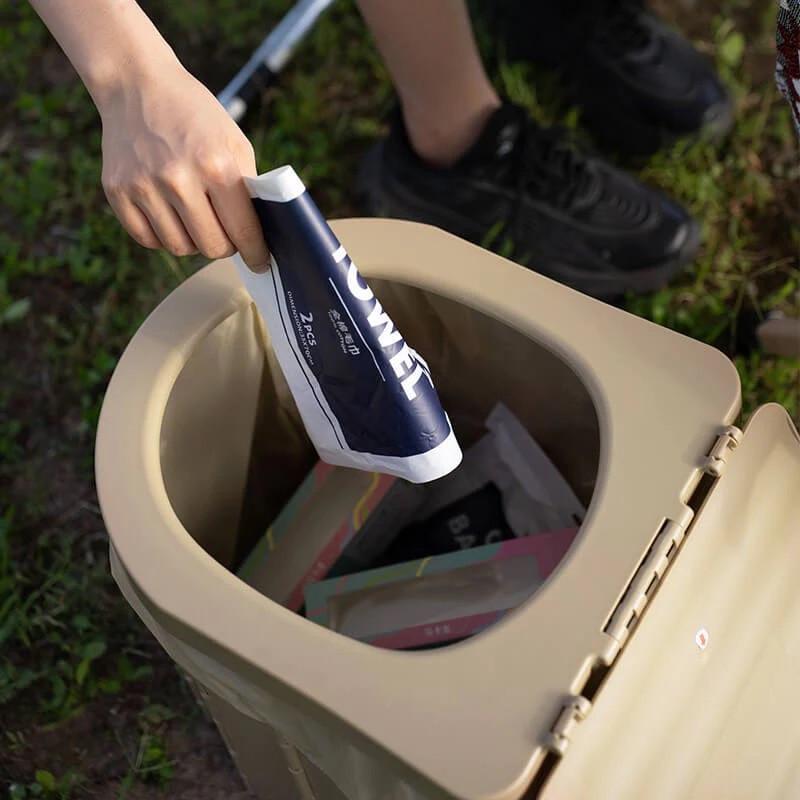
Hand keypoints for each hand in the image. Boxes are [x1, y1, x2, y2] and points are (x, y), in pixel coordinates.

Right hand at [98, 65, 268, 270]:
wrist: (137, 85)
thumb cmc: (195, 117)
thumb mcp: (234, 142)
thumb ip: (248, 189)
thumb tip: (259, 234)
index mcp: (215, 165)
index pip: (242, 231)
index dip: (255, 253)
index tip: (259, 263)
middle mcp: (177, 179)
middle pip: (211, 247)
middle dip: (224, 245)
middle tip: (225, 233)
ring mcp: (143, 186)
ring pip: (179, 248)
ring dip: (193, 241)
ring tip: (195, 218)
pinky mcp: (117, 191)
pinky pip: (148, 239)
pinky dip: (162, 235)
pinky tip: (169, 216)